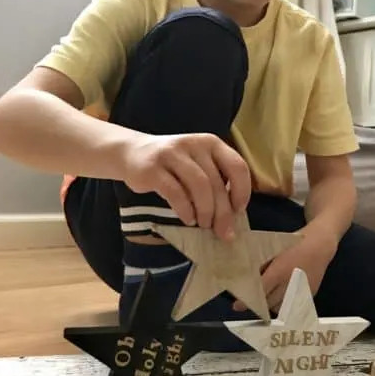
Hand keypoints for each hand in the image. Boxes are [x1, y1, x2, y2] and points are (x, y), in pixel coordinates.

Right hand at [121, 131, 250, 240]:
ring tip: (204, 224)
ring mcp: (172, 154)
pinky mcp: (153, 168)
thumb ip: (216, 181)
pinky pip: (175, 192)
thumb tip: (232, 216)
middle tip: (224, 232)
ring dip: (205, 210)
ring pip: (199, 186)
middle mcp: (194, 145)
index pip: (237, 166)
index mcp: (211, 143)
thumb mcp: (198, 164)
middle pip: (216, 182)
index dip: (242, 191)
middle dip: (223, 212)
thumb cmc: (174, 165)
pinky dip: (185, 210)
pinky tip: (188, 219)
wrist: (132, 153)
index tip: (238, 211)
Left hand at [234, 228, 337, 313]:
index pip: (261, 290)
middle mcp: (290, 284)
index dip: (247, 299)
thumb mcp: (274, 251)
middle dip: (258, 302)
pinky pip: (291, 307)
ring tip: (266, 297)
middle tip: (250, 299)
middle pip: (268, 302)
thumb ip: (261, 266)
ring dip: (270, 305)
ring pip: (279, 307)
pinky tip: (279, 296)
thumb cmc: (294, 244)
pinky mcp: (309, 295)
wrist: (320, 244)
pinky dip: (283, 304)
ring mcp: (301, 291)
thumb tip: (245, 279)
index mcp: (280, 271)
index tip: (237, 305)